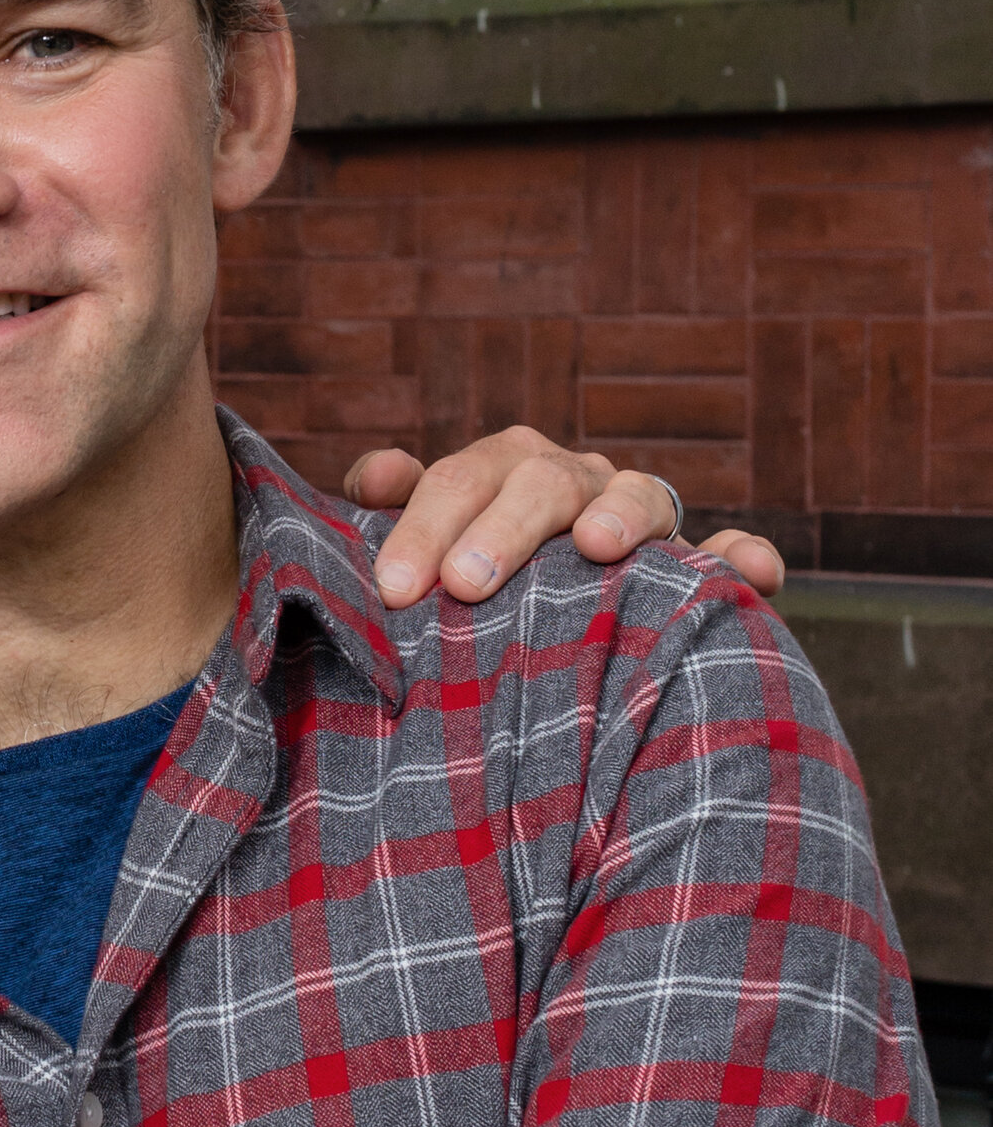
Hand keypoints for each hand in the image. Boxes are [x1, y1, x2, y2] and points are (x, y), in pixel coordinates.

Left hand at [346, 428, 785, 607]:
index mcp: (506, 472)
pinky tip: (755, 573)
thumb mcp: (432, 553)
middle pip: (542, 480)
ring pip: (639, 495)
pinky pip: (732, 555)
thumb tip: (372, 477)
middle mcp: (576, 483)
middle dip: (503, 528)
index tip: (395, 587)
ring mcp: (643, 520)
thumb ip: (401, 512)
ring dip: (621, 513)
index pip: (464, 478)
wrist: (556, 654)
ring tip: (598, 546)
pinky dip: (742, 558)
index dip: (425, 522)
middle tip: (464, 587)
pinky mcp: (701, 567)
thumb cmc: (479, 597)